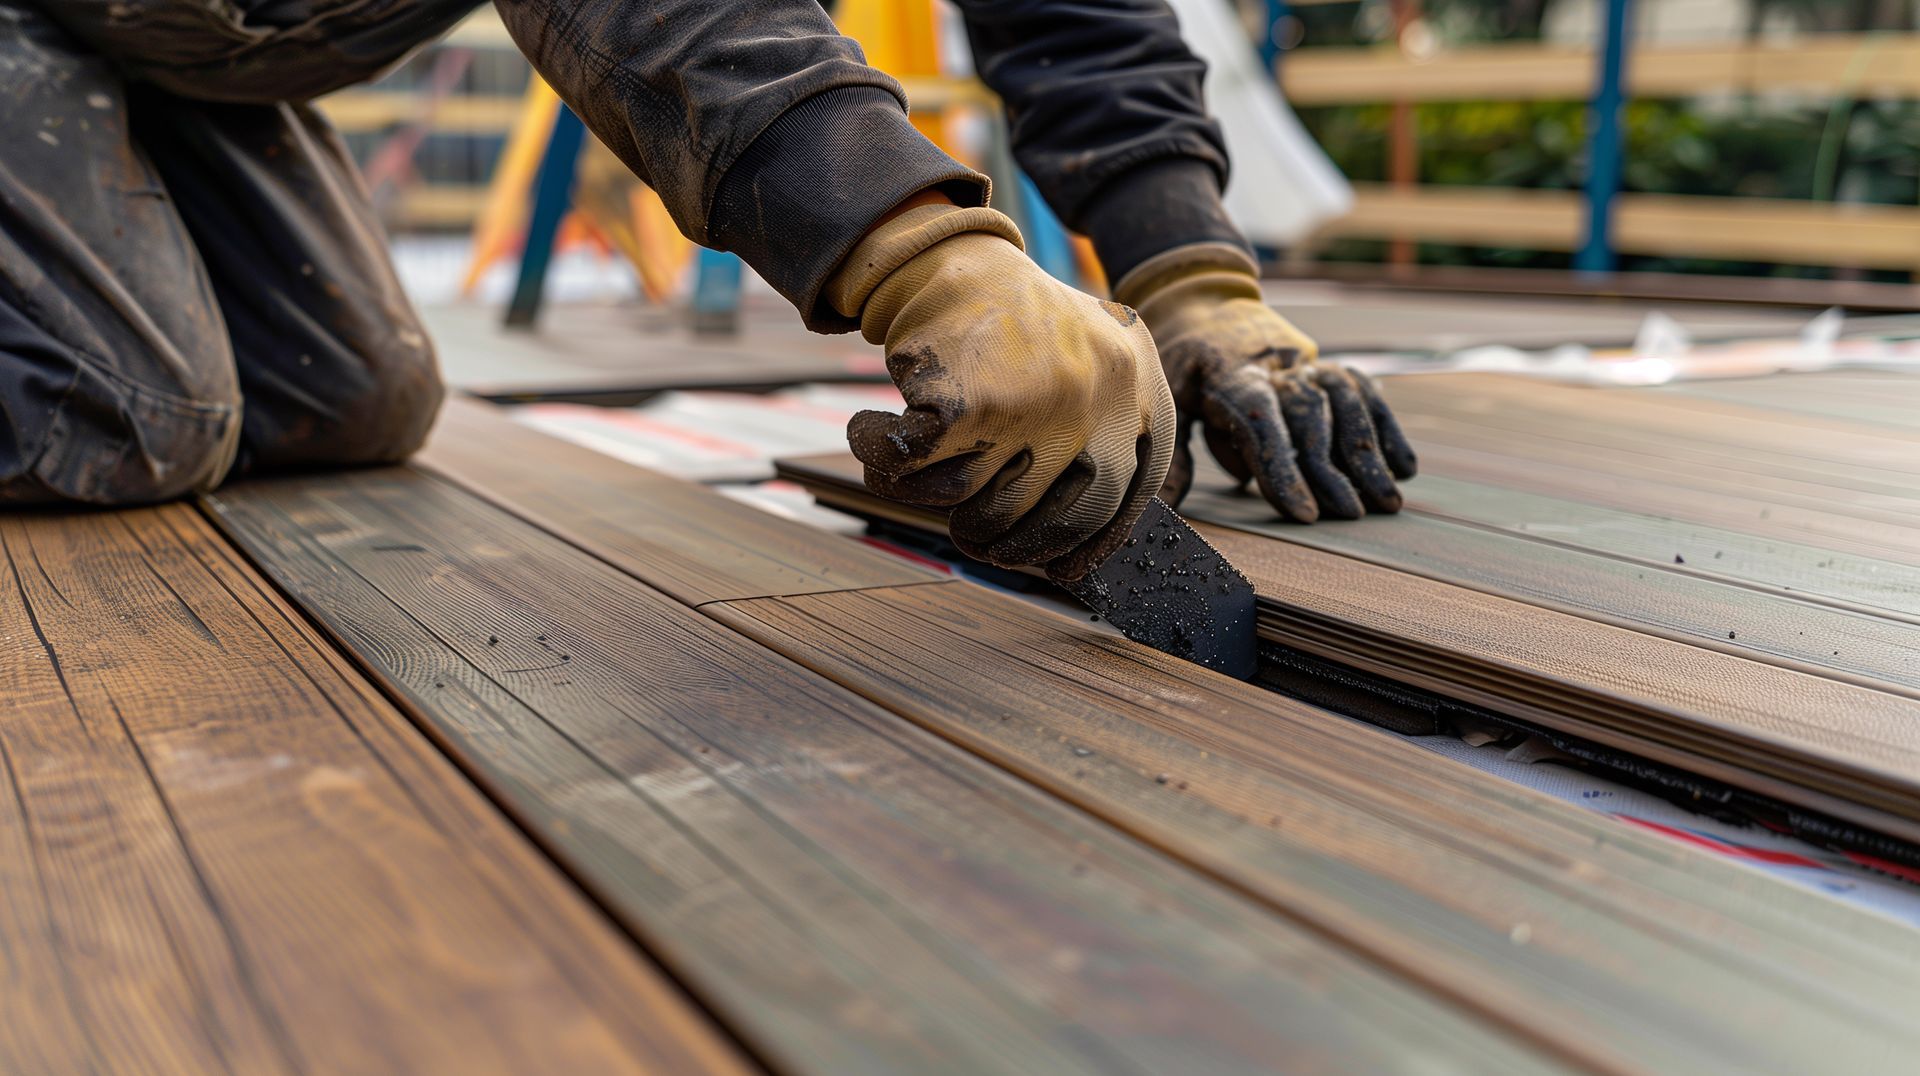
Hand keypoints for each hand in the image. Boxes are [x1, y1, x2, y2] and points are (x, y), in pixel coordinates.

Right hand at [824, 204, 1174, 578]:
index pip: (1123, 501)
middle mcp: (1099, 401)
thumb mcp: (1091, 364)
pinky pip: (916, 473)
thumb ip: (1103, 436)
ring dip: (922, 494)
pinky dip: (879, 462)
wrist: (954, 258)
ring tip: (905, 468)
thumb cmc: (1017, 324)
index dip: (1088, 546)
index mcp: (1138, 391)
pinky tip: (871, 433)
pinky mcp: (970, 404)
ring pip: (971, 500)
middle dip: (1001, 540)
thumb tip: (1078, 548)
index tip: (1060, 570)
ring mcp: (1037, 405)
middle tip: (971, 535)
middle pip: (1050, 520)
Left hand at [1116, 243, 1415, 521]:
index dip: (1283, 469)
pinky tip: (1404, 466)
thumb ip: (1172, 455)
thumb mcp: (1166, 401)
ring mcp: (1308, 363)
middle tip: (1352, 515)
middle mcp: (1277, 367)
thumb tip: (1166, 509)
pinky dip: (1387, 428)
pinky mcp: (1330, 365)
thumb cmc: (1185, 369)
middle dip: (1334, 470)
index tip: (1305, 513)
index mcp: (1231, 377)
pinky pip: (1366, 394)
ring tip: (1388, 500)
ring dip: (1371, 453)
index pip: (1262, 425)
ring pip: (1347, 404)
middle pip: (1311, 417)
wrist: (1208, 310)